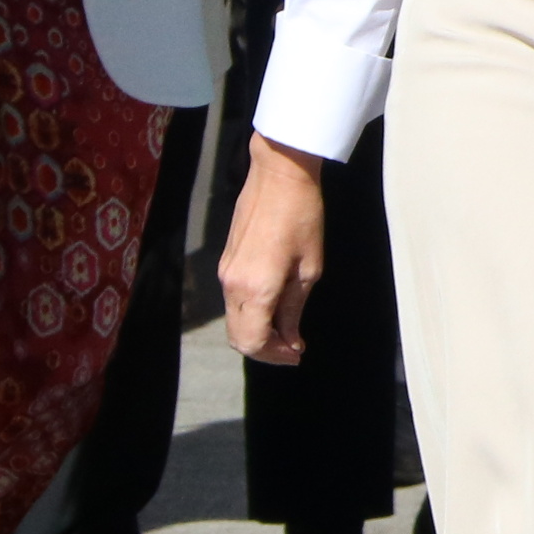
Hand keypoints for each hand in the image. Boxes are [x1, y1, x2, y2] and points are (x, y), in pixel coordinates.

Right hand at [218, 135, 329, 361]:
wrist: (278, 177)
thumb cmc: (302, 219)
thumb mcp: (309, 269)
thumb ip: (294, 309)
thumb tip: (290, 340)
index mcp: (255, 289)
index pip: (253, 342)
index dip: (275, 356)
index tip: (297, 354)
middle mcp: (232, 285)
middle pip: (238, 336)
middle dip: (265, 349)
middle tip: (292, 348)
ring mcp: (225, 273)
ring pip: (234, 320)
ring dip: (258, 332)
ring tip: (287, 330)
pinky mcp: (226, 262)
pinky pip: (233, 301)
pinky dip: (251, 314)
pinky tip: (275, 309)